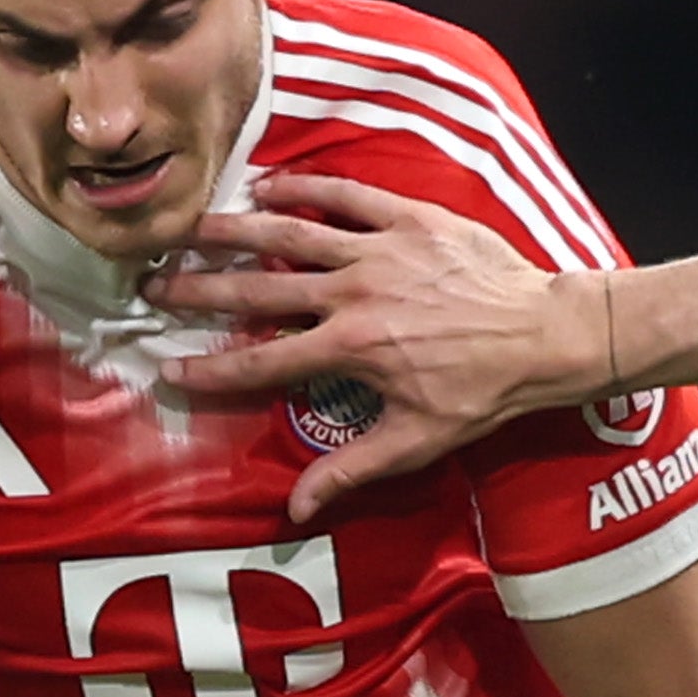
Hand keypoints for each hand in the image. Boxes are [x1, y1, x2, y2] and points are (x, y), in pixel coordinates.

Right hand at [162, 173, 612, 522]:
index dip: (211, 369)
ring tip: (187, 227)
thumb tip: (294, 511)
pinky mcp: (408, 218)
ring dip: (233, 230)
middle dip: (199, 289)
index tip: (168, 370)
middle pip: (259, 290)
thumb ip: (351, 470)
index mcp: (350, 350)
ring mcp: (378, 250)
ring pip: (290, 233)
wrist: (546, 335)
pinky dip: (302, 187)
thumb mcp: (416, 441)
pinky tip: (264, 184)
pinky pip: (344, 195)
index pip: (263, 362)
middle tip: (151, 284)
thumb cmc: (484, 395)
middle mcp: (353, 294)